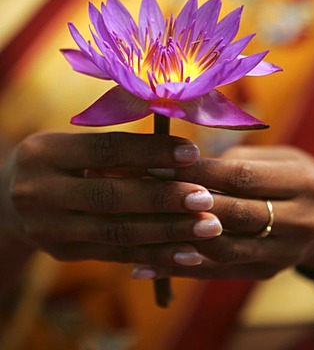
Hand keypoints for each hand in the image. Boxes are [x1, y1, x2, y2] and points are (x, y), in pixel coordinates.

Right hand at [0, 132, 221, 263]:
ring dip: (167, 232)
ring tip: (207, 227)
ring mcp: (49, 228)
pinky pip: (114, 254)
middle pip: (111, 196)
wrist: (10, 198)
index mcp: (45, 152)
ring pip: (116, 231)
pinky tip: (186, 253)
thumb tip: (177, 154)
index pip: (106, 150)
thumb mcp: (72, 146)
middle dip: (164, 198)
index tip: (191, 153)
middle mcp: (40, 191)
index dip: (151, 152)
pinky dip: (154, 254)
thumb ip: (117, 150)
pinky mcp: (63, 252)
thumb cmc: (56, 162)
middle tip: (206, 198)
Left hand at [132, 146, 313, 279]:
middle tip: (141, 194)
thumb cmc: (293, 178)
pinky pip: (219, 273)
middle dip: (182, 204)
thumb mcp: (279, 158)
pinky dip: (181, 269)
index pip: (240, 178)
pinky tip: (147, 265)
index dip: (197, 172)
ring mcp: (282, 252)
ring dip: (176, 240)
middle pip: (231, 215)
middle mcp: (297, 221)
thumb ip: (236, 160)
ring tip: (136, 231)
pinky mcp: (266, 272)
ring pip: (222, 250)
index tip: (157, 164)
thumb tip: (182, 163)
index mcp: (299, 183)